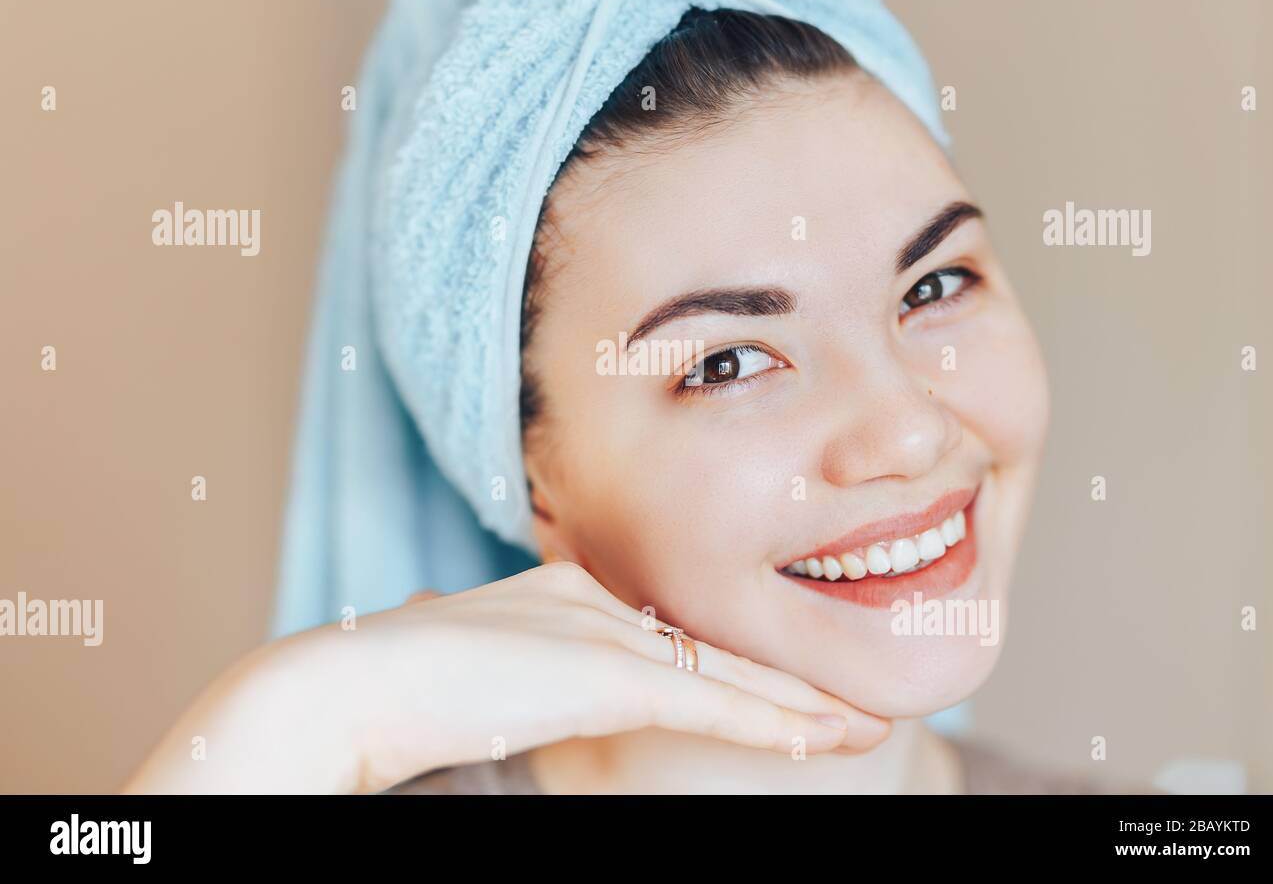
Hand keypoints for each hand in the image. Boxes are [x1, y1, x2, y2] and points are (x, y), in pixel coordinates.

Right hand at [123, 561, 888, 792]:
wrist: (347, 683)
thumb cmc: (390, 687)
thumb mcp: (470, 670)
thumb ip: (508, 672)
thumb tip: (505, 687)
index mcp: (561, 599)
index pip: (665, 640)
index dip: (724, 669)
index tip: (769, 696)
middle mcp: (592, 603)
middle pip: (707, 651)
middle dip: (779, 682)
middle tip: (843, 707)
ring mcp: (600, 633)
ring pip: (723, 675)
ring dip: (798, 707)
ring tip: (861, 726)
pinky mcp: (604, 671)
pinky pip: (708, 702)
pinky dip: (771, 723)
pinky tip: (823, 738)